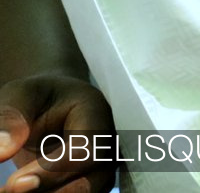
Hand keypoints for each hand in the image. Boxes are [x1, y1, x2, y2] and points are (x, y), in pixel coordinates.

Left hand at [0, 73, 116, 192]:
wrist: (52, 104)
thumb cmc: (37, 95)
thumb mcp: (20, 95)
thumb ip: (9, 118)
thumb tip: (0, 153)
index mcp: (97, 114)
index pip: (85, 151)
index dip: (52, 172)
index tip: (13, 184)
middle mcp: (108, 144)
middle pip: (92, 182)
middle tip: (8, 192)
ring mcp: (102, 167)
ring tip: (9, 192)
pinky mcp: (89, 182)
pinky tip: (19, 191)